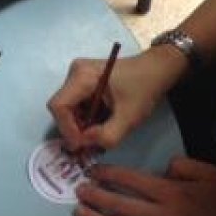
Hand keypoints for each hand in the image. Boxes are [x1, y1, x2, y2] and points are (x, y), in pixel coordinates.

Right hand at [47, 48, 186, 152]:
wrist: (156, 70)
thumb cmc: (143, 89)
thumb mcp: (128, 118)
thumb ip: (106, 135)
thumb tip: (84, 143)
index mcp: (82, 76)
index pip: (59, 106)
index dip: (67, 129)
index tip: (83, 145)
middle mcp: (74, 72)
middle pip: (62, 107)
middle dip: (74, 128)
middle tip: (91, 143)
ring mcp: (77, 75)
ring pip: (68, 107)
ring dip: (80, 124)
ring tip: (99, 133)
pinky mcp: (83, 80)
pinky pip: (76, 103)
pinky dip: (85, 117)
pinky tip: (100, 122)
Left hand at [75, 158, 215, 215]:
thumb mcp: (210, 175)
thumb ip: (184, 166)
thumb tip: (165, 167)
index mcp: (171, 194)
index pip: (130, 181)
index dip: (108, 175)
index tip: (93, 171)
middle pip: (119, 207)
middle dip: (95, 198)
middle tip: (80, 191)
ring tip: (80, 213)